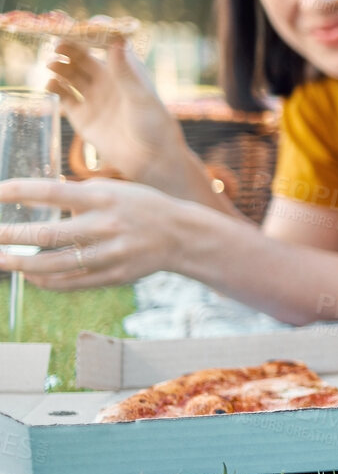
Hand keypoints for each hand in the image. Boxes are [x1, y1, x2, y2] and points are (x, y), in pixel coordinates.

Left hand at [0, 178, 180, 289]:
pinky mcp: (114, 276)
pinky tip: (29, 275)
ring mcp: (110, 254)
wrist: (183, 236)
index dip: (19, 192)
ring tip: (0, 260)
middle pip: (48, 234)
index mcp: (104, 198)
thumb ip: (78, 195)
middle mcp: (106, 226)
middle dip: (10, 236)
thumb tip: (36, 200)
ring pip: (55, 264)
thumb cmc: (141, 207)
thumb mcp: (114, 190)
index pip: (52, 192)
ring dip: (21, 264)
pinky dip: (44, 281)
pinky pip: (71, 283)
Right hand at [44, 36, 184, 182]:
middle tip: (57, 45)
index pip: (105, 43)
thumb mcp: (141, 96)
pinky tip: (50, 85)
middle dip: (69, 48)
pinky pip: (64, 96)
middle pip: (82, 56)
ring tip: (52, 64)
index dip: (91, 33)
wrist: (150, 160)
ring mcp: (94, 97)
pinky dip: (54, 88)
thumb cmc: (154, 125)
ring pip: (70, 74)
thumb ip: (125, 70)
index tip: (79, 27)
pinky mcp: (82, 115)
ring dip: (59, 66)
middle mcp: (108, 80)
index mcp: (126, 70)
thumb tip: (117, 39)